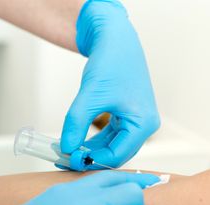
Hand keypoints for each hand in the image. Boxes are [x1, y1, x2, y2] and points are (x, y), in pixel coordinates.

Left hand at [61, 0, 159, 169]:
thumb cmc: (111, 61)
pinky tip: (76, 144)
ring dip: (91, 151)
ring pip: (113, 147)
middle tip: (65, 161)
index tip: (69, 161)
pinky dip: (94, 142)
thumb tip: (65, 149)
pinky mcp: (128, 117)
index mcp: (143, 123)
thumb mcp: (90, 94)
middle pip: (117, 154)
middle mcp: (145, 125)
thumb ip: (77, 123)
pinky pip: (111, 137)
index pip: (118, 155)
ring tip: (66, 153)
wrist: (115, 38)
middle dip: (92, 158)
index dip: (93, 161)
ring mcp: (137, 122)